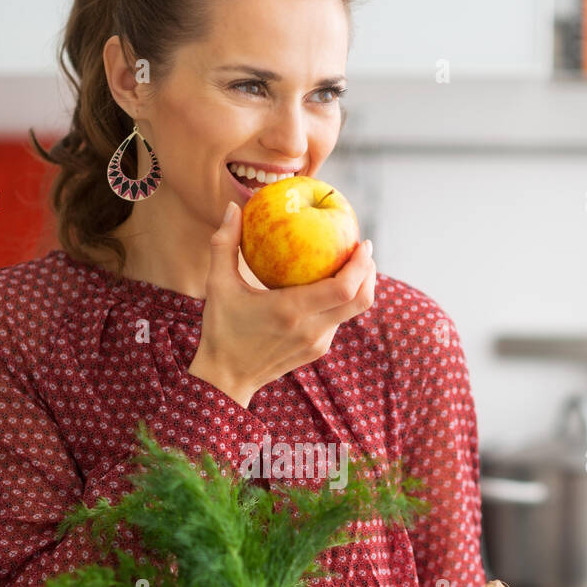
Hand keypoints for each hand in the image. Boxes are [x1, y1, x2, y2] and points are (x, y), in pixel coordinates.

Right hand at [188, 200, 375, 406]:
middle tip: (363, 249)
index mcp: (291, 312)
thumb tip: (232, 208)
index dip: (361, 264)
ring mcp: (318, 343)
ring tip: (351, 263)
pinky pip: (339, 320)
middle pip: (361, 300)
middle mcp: (312, 330)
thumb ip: (224, 244)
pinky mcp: (317, 351)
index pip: (343, 288)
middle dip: (370, 272)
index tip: (363, 242)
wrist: (226, 379)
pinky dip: (342, 300)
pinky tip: (331, 284)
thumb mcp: (217, 286)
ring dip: (359, 286)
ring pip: (354, 311)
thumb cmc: (220, 329)